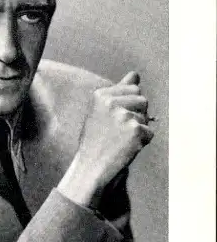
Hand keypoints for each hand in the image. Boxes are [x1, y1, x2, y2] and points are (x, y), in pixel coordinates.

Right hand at [58, 71, 153, 206]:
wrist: (91, 168)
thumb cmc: (97, 140)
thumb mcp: (102, 112)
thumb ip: (119, 92)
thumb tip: (135, 74)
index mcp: (101, 94)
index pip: (133, 88)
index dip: (129, 105)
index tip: (113, 120)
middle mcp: (111, 102)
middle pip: (143, 100)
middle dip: (137, 115)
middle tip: (118, 131)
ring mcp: (123, 116)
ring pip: (147, 117)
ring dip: (139, 129)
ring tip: (120, 140)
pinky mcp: (135, 131)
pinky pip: (150, 133)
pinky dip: (142, 142)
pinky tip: (126, 148)